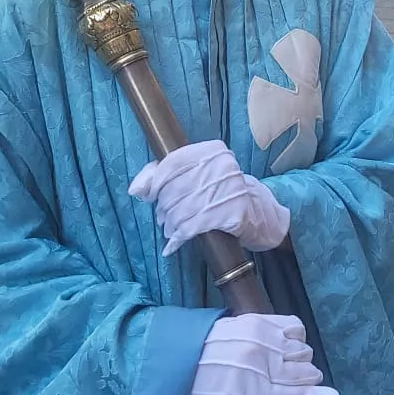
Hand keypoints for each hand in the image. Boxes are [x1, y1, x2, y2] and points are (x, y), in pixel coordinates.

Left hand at [128, 140, 290, 253]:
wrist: (257, 211)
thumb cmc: (219, 192)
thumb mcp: (196, 174)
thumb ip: (162, 174)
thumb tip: (136, 190)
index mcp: (213, 151)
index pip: (173, 162)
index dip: (156, 182)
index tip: (151, 196)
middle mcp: (222, 167)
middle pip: (175, 189)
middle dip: (164, 208)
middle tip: (164, 217)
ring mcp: (229, 190)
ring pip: (181, 210)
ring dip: (170, 224)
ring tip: (171, 228)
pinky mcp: (232, 214)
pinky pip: (193, 227)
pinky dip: (178, 238)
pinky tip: (174, 243)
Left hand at [190, 314, 339, 394]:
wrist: (189, 351)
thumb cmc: (214, 381)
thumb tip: (306, 392)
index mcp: (256, 391)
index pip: (295, 394)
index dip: (316, 393)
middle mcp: (263, 365)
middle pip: (304, 372)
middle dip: (308, 375)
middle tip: (299, 374)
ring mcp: (263, 341)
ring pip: (303, 349)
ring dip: (301, 356)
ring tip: (288, 356)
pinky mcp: (261, 321)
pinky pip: (295, 326)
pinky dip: (298, 335)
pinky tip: (288, 340)